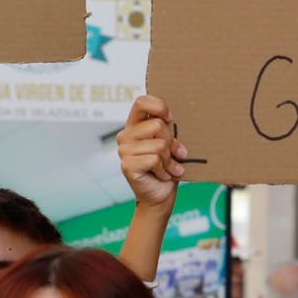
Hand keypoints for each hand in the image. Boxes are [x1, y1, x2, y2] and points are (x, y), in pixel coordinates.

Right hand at [116, 95, 186, 209]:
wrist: (160, 196)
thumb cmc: (166, 167)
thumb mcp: (169, 143)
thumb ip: (167, 128)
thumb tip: (170, 119)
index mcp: (135, 125)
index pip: (142, 102)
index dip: (159, 107)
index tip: (170, 119)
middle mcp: (126, 135)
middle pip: (157, 125)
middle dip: (172, 143)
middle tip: (174, 155)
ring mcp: (124, 150)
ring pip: (159, 145)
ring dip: (170, 160)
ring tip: (168, 168)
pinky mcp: (127, 165)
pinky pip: (154, 160)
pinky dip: (164, 170)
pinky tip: (162, 175)